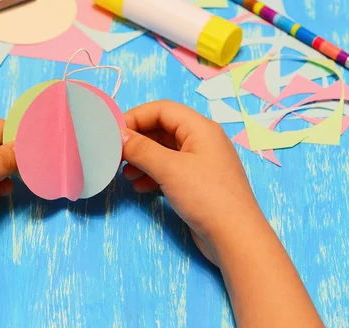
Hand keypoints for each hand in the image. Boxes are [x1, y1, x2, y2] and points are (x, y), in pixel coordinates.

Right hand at [121, 100, 263, 265]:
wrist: (235, 238)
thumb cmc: (206, 197)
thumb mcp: (169, 169)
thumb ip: (141, 149)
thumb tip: (120, 136)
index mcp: (200, 128)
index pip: (162, 110)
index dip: (136, 117)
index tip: (113, 132)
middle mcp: (202, 141)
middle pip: (162, 129)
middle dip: (138, 141)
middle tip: (117, 155)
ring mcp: (200, 163)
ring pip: (164, 151)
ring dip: (142, 160)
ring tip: (126, 174)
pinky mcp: (197, 183)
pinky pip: (169, 170)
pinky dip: (152, 174)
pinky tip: (140, 187)